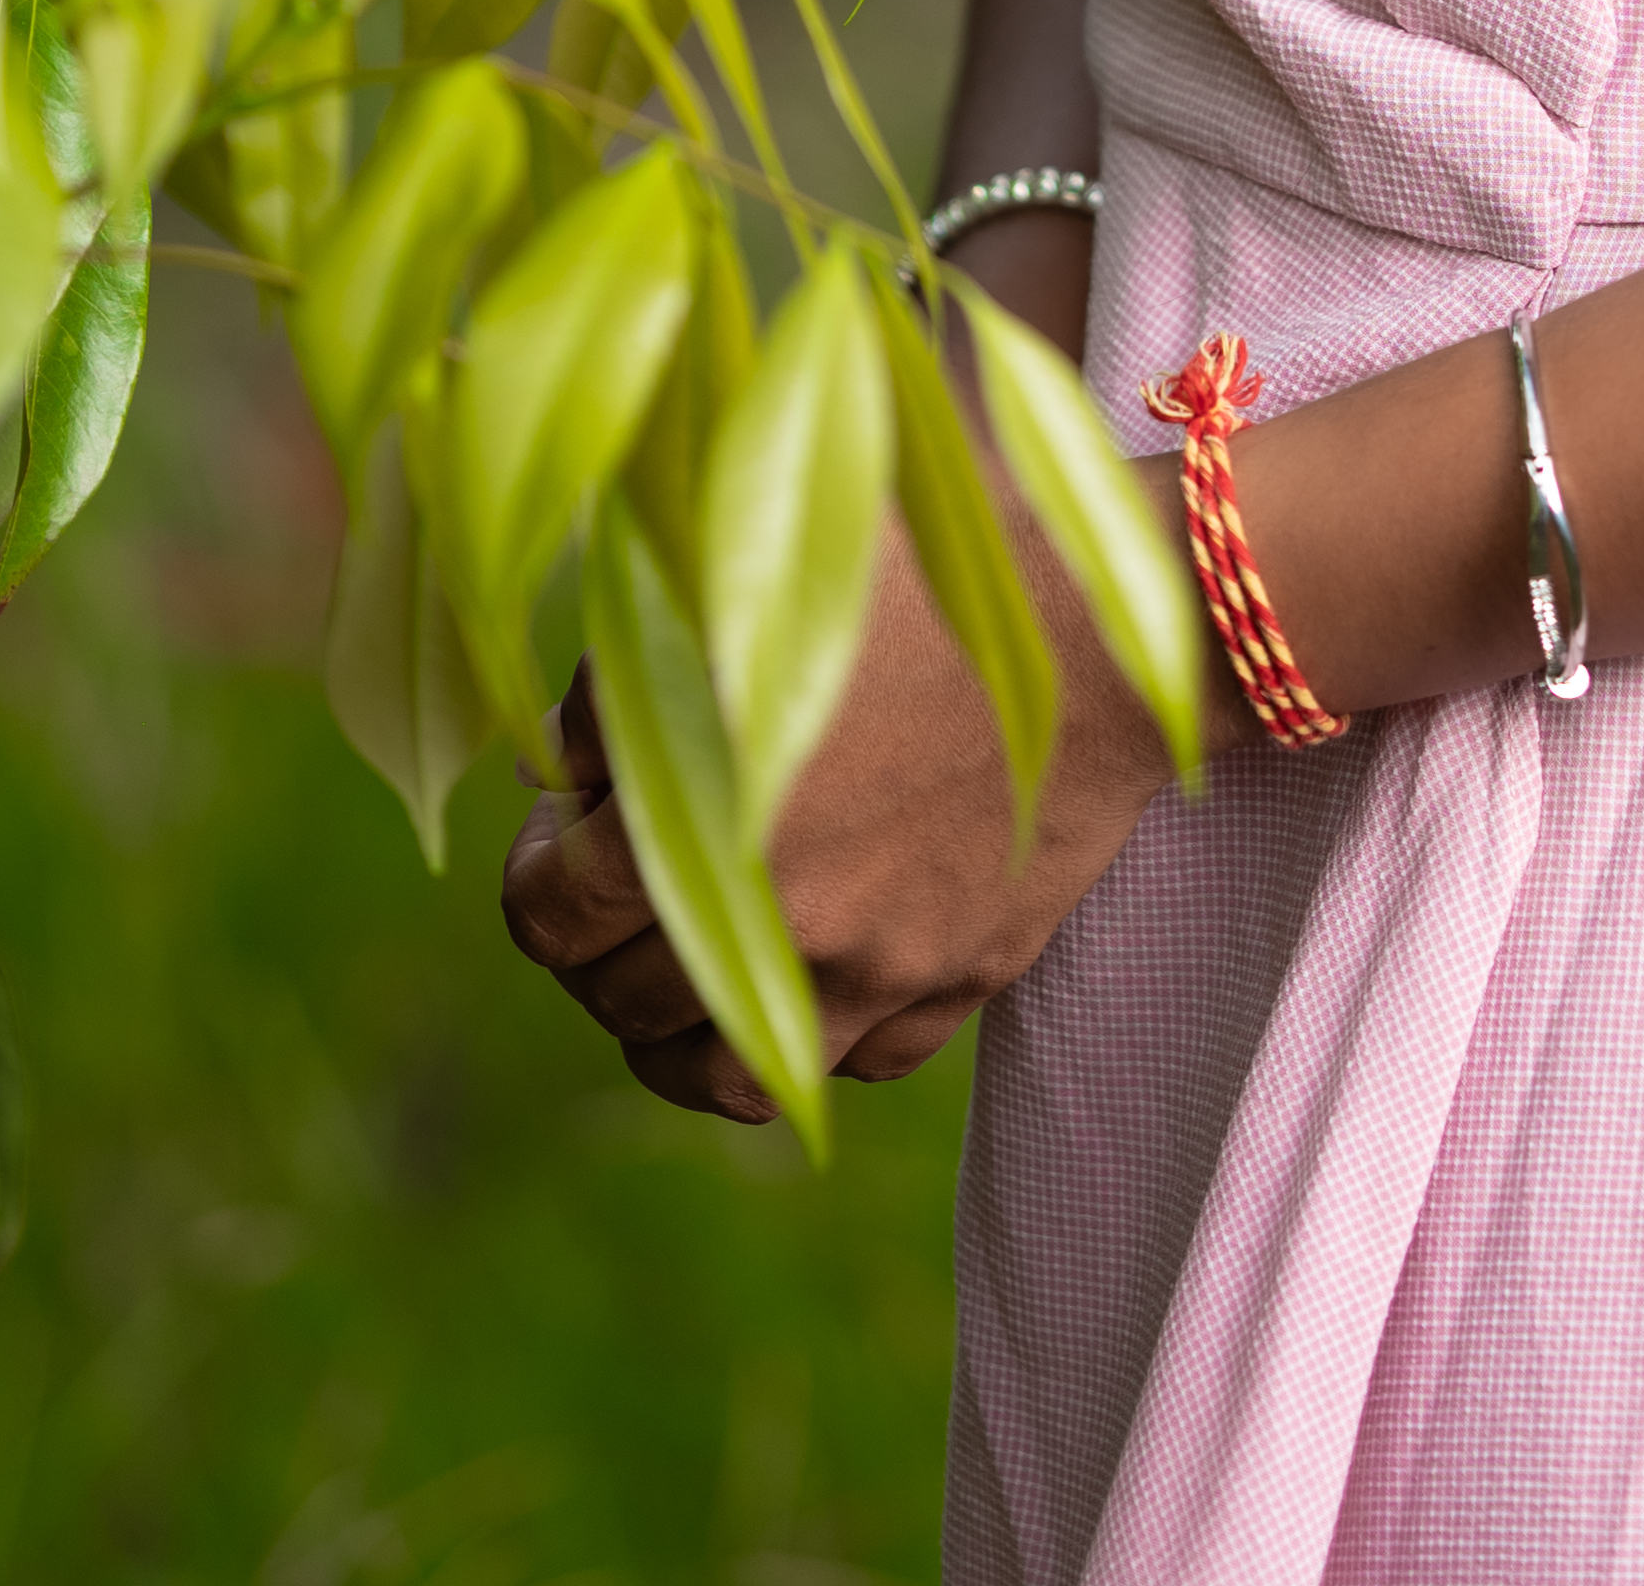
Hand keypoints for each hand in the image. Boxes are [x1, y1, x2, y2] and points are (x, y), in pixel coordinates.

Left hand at [499, 501, 1178, 1119]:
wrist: (1108, 618)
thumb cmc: (923, 565)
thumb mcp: (749, 579)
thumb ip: (633, 677)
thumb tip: (560, 771)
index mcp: (709, 816)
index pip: (548, 913)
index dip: (536, 866)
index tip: (562, 821)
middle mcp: (784, 920)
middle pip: (622, 1004)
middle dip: (596, 947)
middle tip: (616, 880)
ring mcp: (880, 969)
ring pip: (732, 1077)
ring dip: (681, 1033)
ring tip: (682, 970)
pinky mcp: (963, 981)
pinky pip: (857, 1062)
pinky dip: (814, 1032)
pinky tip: (812, 961)